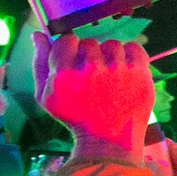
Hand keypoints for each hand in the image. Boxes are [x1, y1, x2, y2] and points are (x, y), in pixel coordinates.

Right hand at [36, 34, 156, 154]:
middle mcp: (90, 69)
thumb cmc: (75, 118)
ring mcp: (117, 70)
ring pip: (111, 44)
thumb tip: (37, 34)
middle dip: (90, 56)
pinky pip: (134, 48)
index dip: (70, 50)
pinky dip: (130, 56)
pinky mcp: (139, 73)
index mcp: (64, 74)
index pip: (66, 40)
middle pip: (89, 43)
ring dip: (110, 56)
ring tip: (109, 76)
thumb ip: (40, 63)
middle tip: (93, 77)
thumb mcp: (46, 96)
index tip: (75, 63)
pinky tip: (125, 72)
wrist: (108, 141)